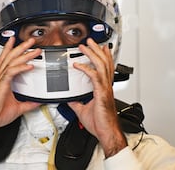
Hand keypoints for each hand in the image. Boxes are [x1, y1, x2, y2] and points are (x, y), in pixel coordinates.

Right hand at [0, 37, 40, 150]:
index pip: (7, 60)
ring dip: (24, 54)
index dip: (11, 49)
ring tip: (34, 49)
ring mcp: (0, 80)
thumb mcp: (17, 108)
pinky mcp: (1, 85)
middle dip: (21, 47)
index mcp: (3, 80)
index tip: (16, 42)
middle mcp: (1, 77)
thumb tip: (38, 102)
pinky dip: (21, 67)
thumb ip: (28, 104)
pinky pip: (12, 72)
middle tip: (31, 40)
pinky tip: (30, 65)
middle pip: (11, 57)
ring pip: (12, 61)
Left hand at [68, 38, 126, 157]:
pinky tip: (78, 65)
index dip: (103, 56)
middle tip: (89, 41)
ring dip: (92, 54)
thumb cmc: (100, 123)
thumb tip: (68, 98)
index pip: (105, 68)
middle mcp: (105, 86)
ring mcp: (104, 89)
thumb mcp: (83, 109)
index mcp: (103, 88)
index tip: (100, 47)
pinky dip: (86, 68)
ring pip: (101, 65)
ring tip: (84, 46)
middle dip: (96, 49)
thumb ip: (76, 102)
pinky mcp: (101, 93)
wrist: (106, 133)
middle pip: (104, 62)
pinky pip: (94, 77)